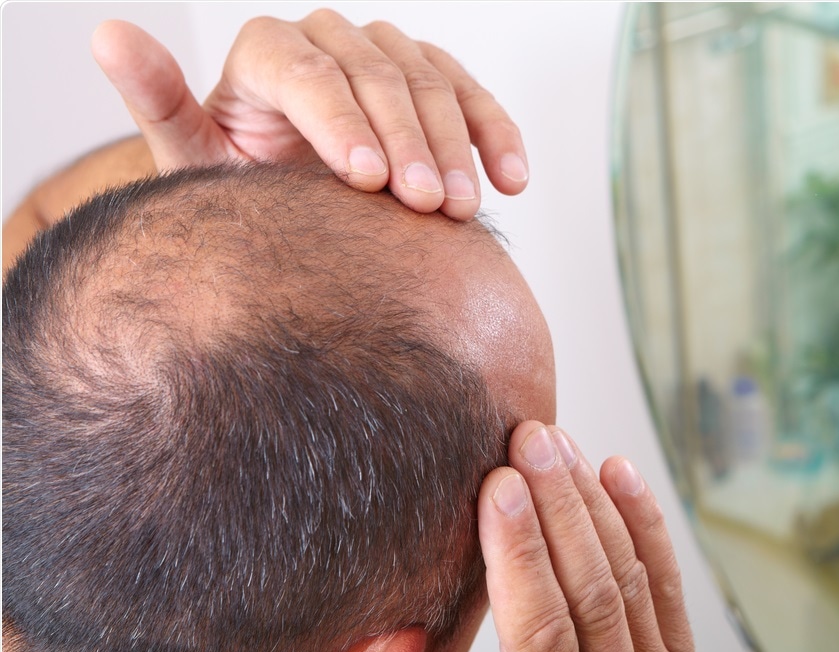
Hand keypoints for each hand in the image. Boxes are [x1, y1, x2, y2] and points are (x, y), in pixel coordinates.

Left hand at [90, 10, 528, 219]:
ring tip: (463, 209)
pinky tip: (513, 178)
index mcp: (266, 53)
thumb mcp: (192, 156)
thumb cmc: (241, 189)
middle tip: (425, 206)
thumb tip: (101, 33)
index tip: (366, 181)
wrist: (294, 208)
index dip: (339, 121)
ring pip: (431, 82)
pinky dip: (497, 135)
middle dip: (407, 143)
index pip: (305, 70)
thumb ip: (160, 101)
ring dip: (456, 146)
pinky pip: (474, 97)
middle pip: (377, 74)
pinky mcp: (432, 81)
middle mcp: (328, 41)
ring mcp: (386, 57)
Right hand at [478, 422, 694, 651]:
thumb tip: (396, 627)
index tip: (500, 488)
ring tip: (557, 445)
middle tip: (529, 444)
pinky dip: (644, 523)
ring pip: (625, 574)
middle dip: (557, 506)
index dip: (520, 553)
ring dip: (588, 502)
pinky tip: (618, 473)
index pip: (539, 628)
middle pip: (590, 588)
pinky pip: (665, 582)